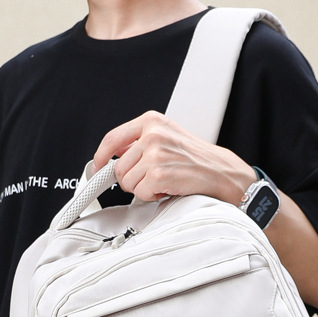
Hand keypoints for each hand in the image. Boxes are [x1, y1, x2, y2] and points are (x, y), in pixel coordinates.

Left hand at [92, 111, 254, 205]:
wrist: (221, 171)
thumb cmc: (195, 157)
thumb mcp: (167, 137)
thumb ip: (140, 141)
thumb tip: (112, 155)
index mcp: (151, 121)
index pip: (112, 139)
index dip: (100, 156)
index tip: (96, 166)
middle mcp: (152, 134)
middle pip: (118, 167)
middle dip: (130, 179)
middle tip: (149, 178)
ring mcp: (155, 153)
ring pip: (126, 182)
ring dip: (142, 188)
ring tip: (162, 180)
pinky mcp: (159, 173)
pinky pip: (140, 193)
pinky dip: (152, 195)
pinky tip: (167, 187)